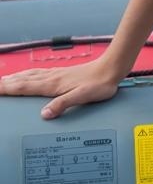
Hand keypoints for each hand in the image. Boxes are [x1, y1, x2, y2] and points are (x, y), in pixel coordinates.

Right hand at [0, 62, 121, 118]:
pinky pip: (38, 73)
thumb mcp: (82, 96)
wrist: (111, 69)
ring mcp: (56, 74)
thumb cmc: (99, 84)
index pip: (24, 87)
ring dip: (15, 78)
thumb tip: (44, 114)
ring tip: (4, 80)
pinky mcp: (62, 73)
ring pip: (29, 76)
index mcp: (52, 85)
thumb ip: (62, 104)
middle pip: (23, 80)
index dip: (7, 89)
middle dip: (6, 83)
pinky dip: (28, 74)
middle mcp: (51, 78)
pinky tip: (29, 75)